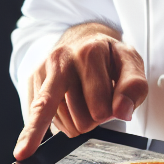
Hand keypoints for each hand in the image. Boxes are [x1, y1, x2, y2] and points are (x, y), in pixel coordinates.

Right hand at [13, 23, 147, 159]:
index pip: (101, 110)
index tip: (115, 100)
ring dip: (76, 123)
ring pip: (62, 126)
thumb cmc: (108, 55)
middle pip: (80, 123)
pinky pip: (42, 122)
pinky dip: (60, 124)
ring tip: (83, 100)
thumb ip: (134, 86)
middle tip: (98, 98)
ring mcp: (42, 71)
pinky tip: (67, 108)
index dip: (112, 112)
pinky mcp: (29, 82)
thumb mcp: (131, 63)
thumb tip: (122, 111)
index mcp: (89, 54)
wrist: (81, 37)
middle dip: (94, 119)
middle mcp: (60, 60)